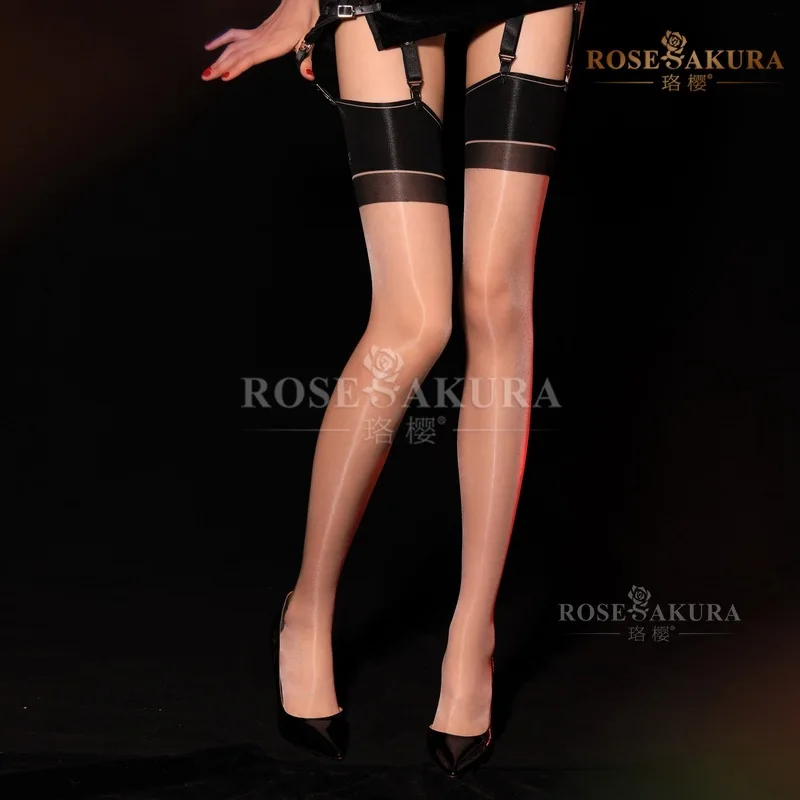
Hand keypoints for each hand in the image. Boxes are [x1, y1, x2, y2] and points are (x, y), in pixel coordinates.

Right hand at [202, 0, 319, 82]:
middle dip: (220, 66)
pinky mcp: (255, 32)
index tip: (225, 75)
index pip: (250, 57)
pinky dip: (221, 41)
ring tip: (207, 70)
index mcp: (272, 44)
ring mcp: (255, 35)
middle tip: (206, 76)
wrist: (300, 0)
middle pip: (236, 54)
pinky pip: (233, 36)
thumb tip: (308, 75)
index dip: (237, 67)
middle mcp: (260, 39)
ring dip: (219, 58)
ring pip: (232, 47)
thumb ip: (305, 58)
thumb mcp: (308, 39)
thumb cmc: (303, 19)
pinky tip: (210, 46)